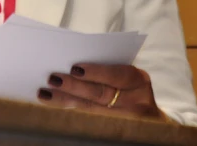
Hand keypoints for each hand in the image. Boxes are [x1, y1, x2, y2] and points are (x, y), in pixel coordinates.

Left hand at [37, 63, 168, 120]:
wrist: (152, 124)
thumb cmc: (131, 90)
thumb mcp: (128, 77)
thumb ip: (108, 69)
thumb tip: (73, 64)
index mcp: (139, 80)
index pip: (117, 75)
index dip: (96, 72)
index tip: (75, 68)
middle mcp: (136, 101)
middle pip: (101, 94)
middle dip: (75, 86)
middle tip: (53, 79)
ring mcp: (127, 120)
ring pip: (91, 110)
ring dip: (66, 101)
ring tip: (45, 94)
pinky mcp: (115, 131)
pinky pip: (89, 121)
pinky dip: (70, 113)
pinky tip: (54, 108)